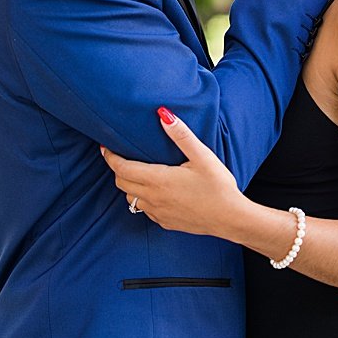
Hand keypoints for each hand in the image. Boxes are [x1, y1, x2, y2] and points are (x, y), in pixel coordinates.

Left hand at [100, 108, 248, 237]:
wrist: (232, 219)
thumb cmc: (219, 187)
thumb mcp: (202, 156)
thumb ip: (181, 135)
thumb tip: (163, 114)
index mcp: (158, 180)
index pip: (121, 168)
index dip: (110, 157)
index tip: (105, 147)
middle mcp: (153, 198)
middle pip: (121, 183)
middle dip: (117, 169)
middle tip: (121, 156)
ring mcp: (158, 213)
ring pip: (130, 198)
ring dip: (129, 185)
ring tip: (138, 173)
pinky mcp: (165, 223)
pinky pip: (144, 210)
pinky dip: (142, 199)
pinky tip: (155, 192)